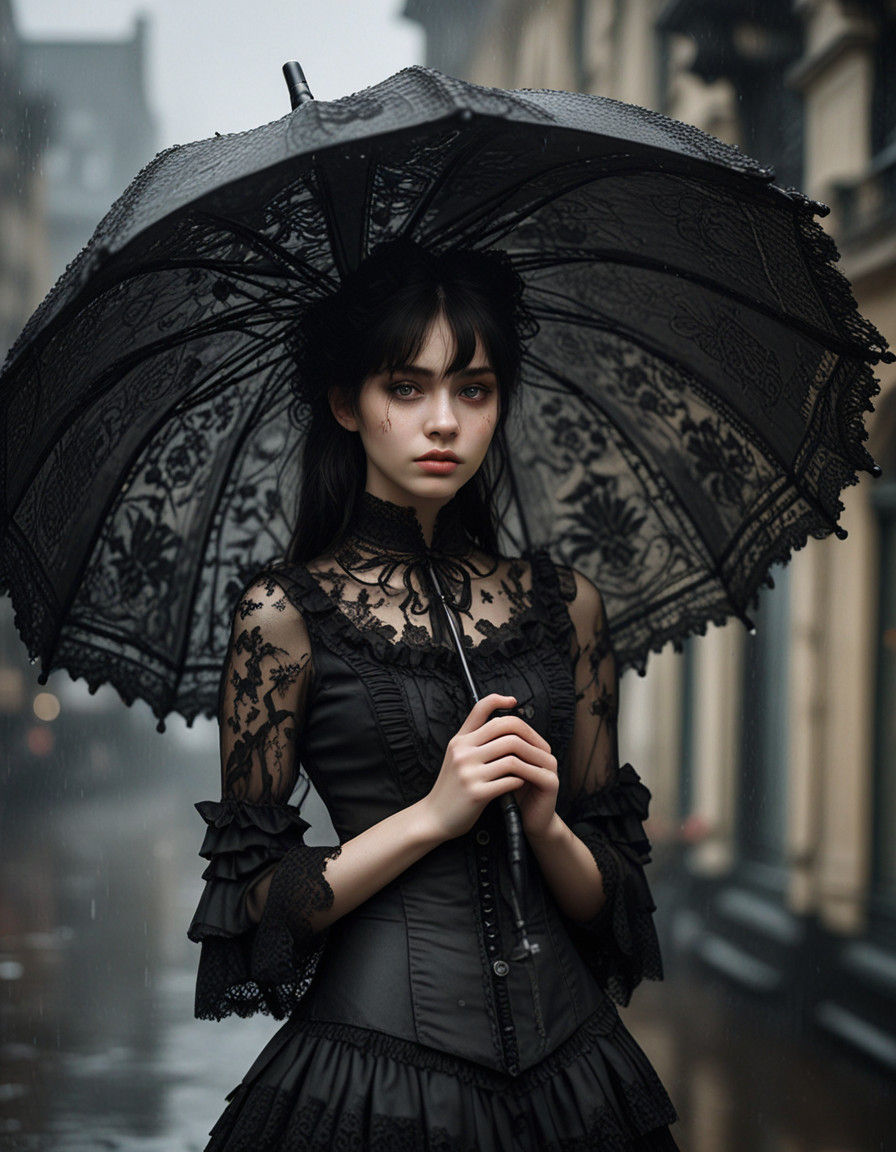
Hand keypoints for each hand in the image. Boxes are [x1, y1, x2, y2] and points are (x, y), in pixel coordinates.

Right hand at [423, 692, 558, 840]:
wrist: (433, 817)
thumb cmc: (451, 787)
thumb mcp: (456, 757)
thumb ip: (474, 741)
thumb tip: (501, 723)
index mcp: (460, 741)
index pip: (480, 709)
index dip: (498, 699)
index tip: (513, 701)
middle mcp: (463, 752)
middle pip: (504, 729)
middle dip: (529, 735)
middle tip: (540, 746)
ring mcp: (469, 772)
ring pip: (511, 756)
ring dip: (529, 762)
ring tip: (535, 766)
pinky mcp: (476, 793)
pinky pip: (509, 781)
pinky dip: (521, 780)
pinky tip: (523, 782)